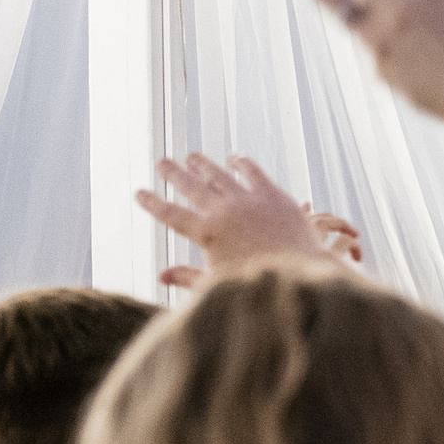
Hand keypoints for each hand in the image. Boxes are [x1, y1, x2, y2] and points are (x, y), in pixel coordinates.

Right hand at [138, 154, 361, 288]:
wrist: (304, 277)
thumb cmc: (259, 287)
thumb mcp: (220, 285)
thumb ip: (189, 277)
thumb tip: (161, 275)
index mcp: (208, 234)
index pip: (172, 215)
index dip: (153, 203)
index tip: (139, 192)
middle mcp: (224, 212)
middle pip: (192, 187)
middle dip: (174, 174)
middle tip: (161, 162)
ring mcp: (249, 201)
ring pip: (220, 175)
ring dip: (204, 165)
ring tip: (191, 156)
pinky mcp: (275, 196)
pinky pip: (254, 174)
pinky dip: (242, 164)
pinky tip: (234, 158)